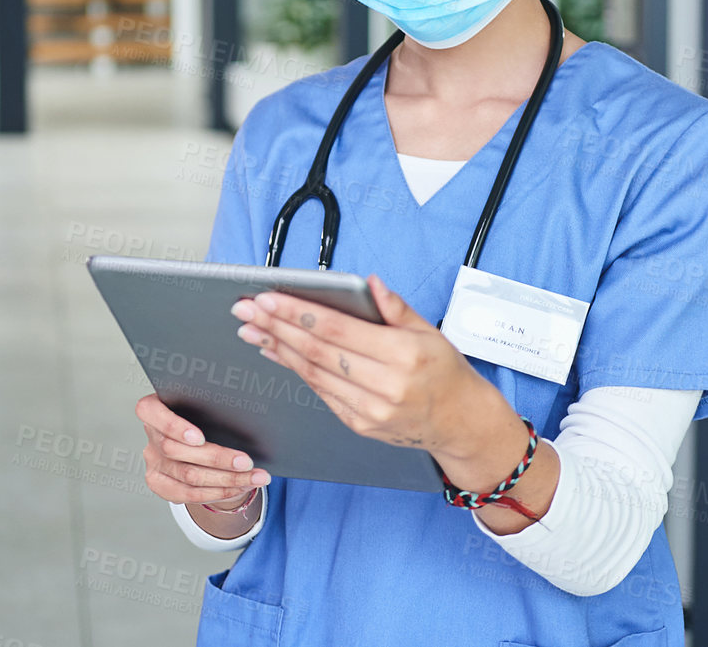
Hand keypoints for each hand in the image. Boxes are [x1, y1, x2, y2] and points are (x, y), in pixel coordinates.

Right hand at [136, 394, 269, 504]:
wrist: (196, 438)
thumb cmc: (203, 415)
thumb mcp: (204, 405)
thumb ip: (211, 408)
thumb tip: (246, 419)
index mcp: (153, 408)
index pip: (151, 413)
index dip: (173, 427)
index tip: (199, 437)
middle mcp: (150, 436)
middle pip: (176, 451)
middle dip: (217, 458)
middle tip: (246, 462)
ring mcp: (153, 462)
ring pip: (188, 477)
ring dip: (226, 479)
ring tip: (254, 477)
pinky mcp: (159, 484)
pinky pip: (189, 494)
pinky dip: (218, 492)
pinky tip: (238, 487)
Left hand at [231, 275, 493, 457]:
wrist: (460, 422)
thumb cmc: (446, 371)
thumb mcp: (431, 331)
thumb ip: (396, 307)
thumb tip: (369, 283)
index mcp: (403, 355)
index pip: (337, 330)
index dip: (298, 313)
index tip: (268, 298)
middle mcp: (385, 386)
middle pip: (318, 351)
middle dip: (276, 327)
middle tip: (246, 309)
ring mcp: (370, 410)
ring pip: (313, 373)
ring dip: (277, 348)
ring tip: (252, 328)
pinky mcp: (360, 424)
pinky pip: (320, 392)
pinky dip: (295, 369)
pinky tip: (276, 352)